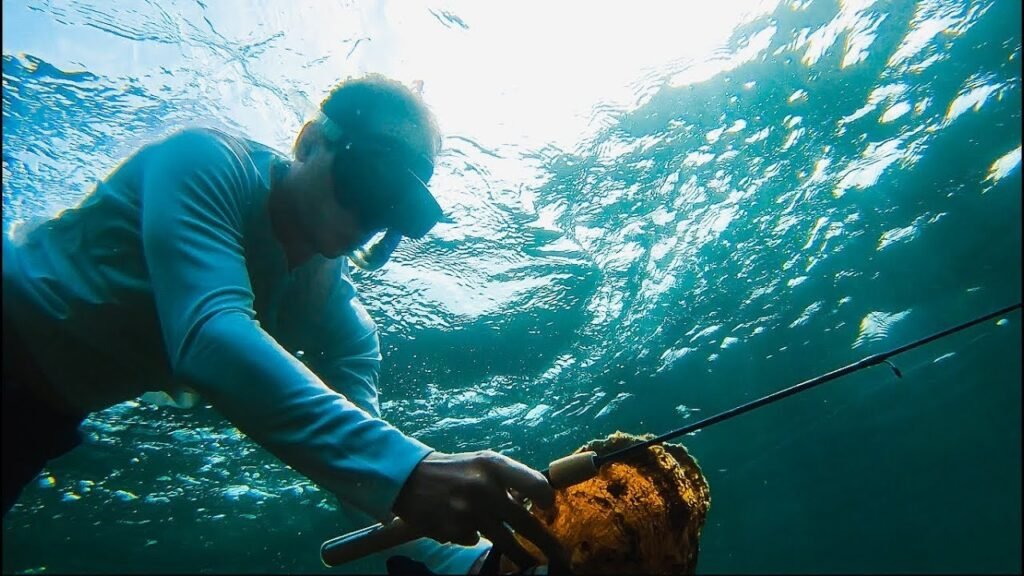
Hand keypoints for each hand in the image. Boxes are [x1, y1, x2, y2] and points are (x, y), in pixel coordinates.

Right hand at [393, 450, 569, 571]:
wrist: (409, 477)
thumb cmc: (455, 469)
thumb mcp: (483, 462)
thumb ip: (510, 479)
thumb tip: (537, 503)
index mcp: (494, 466)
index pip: (535, 484)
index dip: (547, 499)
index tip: (549, 509)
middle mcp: (484, 489)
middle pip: (525, 523)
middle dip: (546, 544)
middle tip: (560, 558)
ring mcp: (468, 513)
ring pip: (505, 543)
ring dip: (521, 556)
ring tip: (530, 564)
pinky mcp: (453, 531)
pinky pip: (473, 540)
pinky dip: (472, 537)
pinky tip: (460, 524)